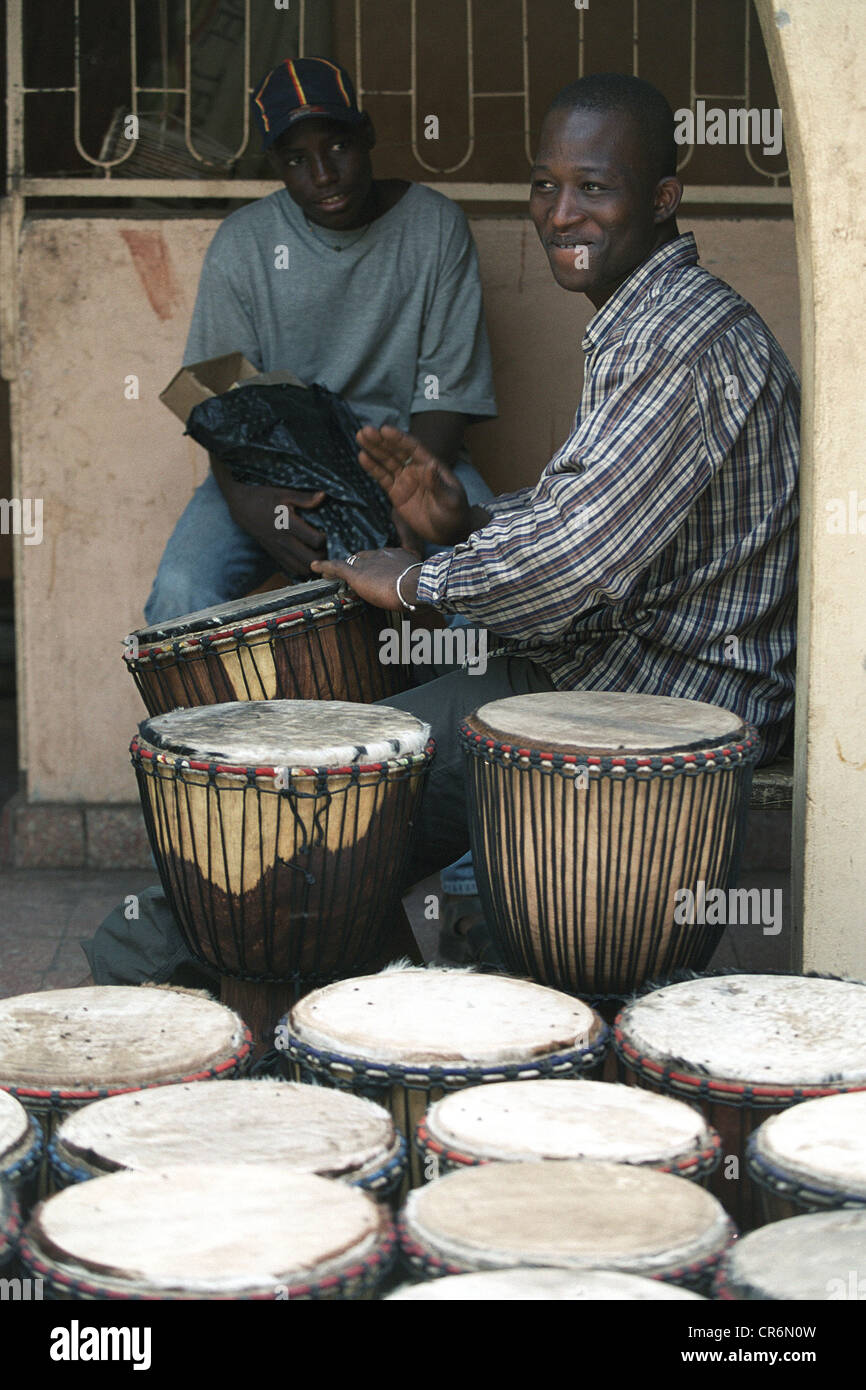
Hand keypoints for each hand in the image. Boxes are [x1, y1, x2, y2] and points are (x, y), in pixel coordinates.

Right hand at [266, 487, 327, 573]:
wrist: (243, 507)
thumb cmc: (264, 497)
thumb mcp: (284, 493)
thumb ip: (304, 498)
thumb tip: (323, 496)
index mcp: (288, 524)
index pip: (314, 540)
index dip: (325, 539)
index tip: (327, 533)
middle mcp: (283, 540)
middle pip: (310, 560)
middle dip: (323, 556)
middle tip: (327, 547)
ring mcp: (278, 550)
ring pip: (301, 569)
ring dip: (313, 564)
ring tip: (318, 554)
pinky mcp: (274, 554)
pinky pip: (290, 569)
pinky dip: (302, 568)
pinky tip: (307, 558)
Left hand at [312, 547, 421, 610]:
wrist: (418, 585)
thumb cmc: (425, 591)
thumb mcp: (423, 589)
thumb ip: (418, 596)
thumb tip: (427, 619)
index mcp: (400, 557)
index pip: (383, 558)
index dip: (376, 565)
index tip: (375, 573)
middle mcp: (383, 555)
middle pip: (365, 557)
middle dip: (357, 564)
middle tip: (350, 573)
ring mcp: (369, 563)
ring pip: (350, 562)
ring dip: (339, 568)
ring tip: (327, 573)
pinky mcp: (357, 573)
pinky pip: (337, 566)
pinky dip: (325, 566)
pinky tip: (314, 567)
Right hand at [357, 424, 471, 545]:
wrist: (448, 532)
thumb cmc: (455, 514)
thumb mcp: (451, 499)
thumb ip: (438, 484)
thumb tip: (430, 465)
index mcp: (431, 465)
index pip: (413, 448)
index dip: (399, 439)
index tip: (384, 430)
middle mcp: (416, 469)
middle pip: (396, 451)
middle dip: (381, 441)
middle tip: (365, 431)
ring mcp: (405, 480)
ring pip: (387, 461)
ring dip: (373, 449)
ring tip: (359, 437)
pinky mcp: (396, 493)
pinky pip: (383, 478)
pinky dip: (373, 468)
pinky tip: (362, 457)